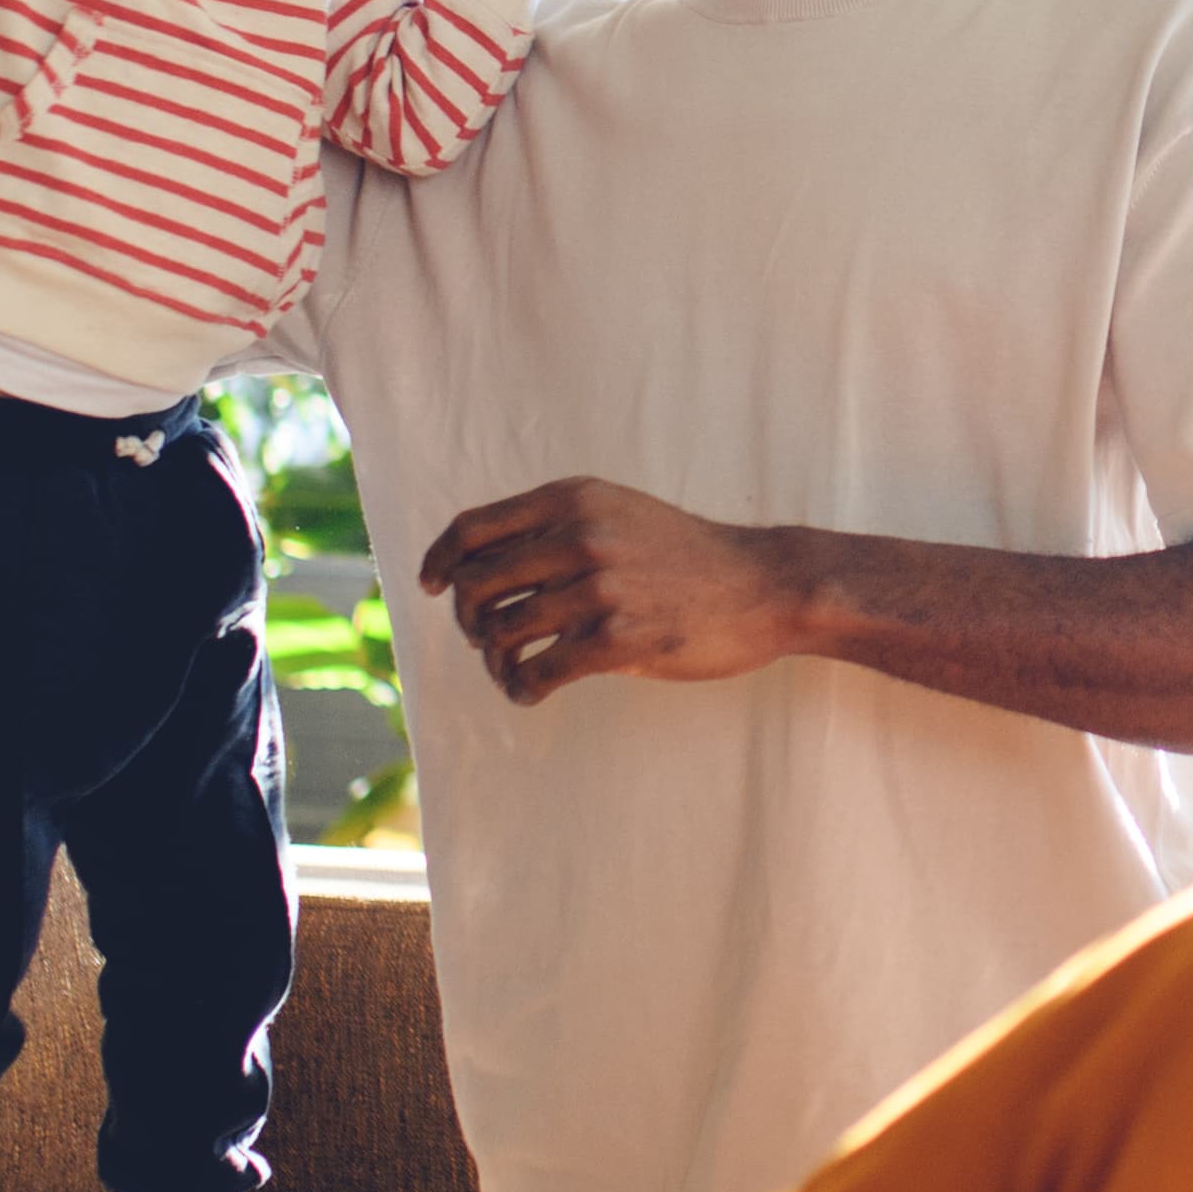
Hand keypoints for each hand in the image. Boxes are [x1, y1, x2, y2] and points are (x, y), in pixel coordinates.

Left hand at [415, 476, 816, 697]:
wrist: (763, 586)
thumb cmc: (686, 556)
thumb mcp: (619, 513)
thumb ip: (559, 525)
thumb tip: (481, 562)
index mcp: (573, 499)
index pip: (474, 528)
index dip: (440, 560)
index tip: (429, 585)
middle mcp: (580, 535)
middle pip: (476, 584)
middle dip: (468, 619)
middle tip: (484, 637)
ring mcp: (600, 587)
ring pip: (502, 631)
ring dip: (495, 659)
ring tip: (510, 670)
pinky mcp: (618, 638)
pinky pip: (538, 670)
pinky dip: (521, 687)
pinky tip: (530, 692)